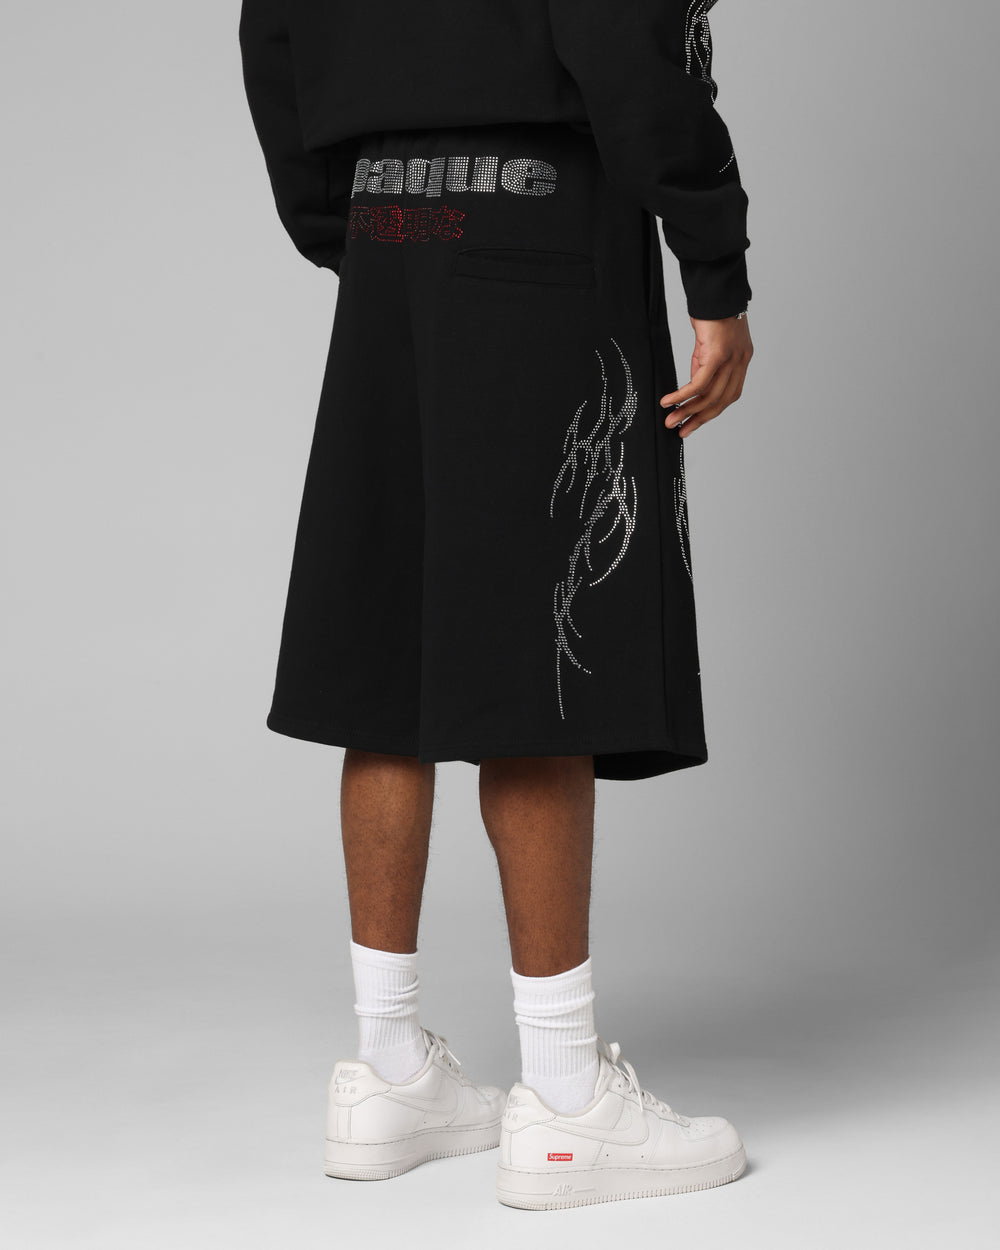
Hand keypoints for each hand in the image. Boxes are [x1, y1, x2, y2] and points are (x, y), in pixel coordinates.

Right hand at [659, 313, 752, 437]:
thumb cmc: (710, 311)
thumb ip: (703, 365)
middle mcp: (741, 361)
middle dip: (698, 418)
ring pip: (709, 395)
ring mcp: (732, 358)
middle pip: (720, 401)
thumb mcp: (707, 344)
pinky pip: (699, 383)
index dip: (710, 412)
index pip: (728, 396)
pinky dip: (683, 395)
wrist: (715, 289)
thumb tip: (693, 387)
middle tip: (680, 430)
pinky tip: (669, 401)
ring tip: (671, 420)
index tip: (693, 423)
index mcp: (741, 360)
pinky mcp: (718, 353)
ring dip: (688, 410)